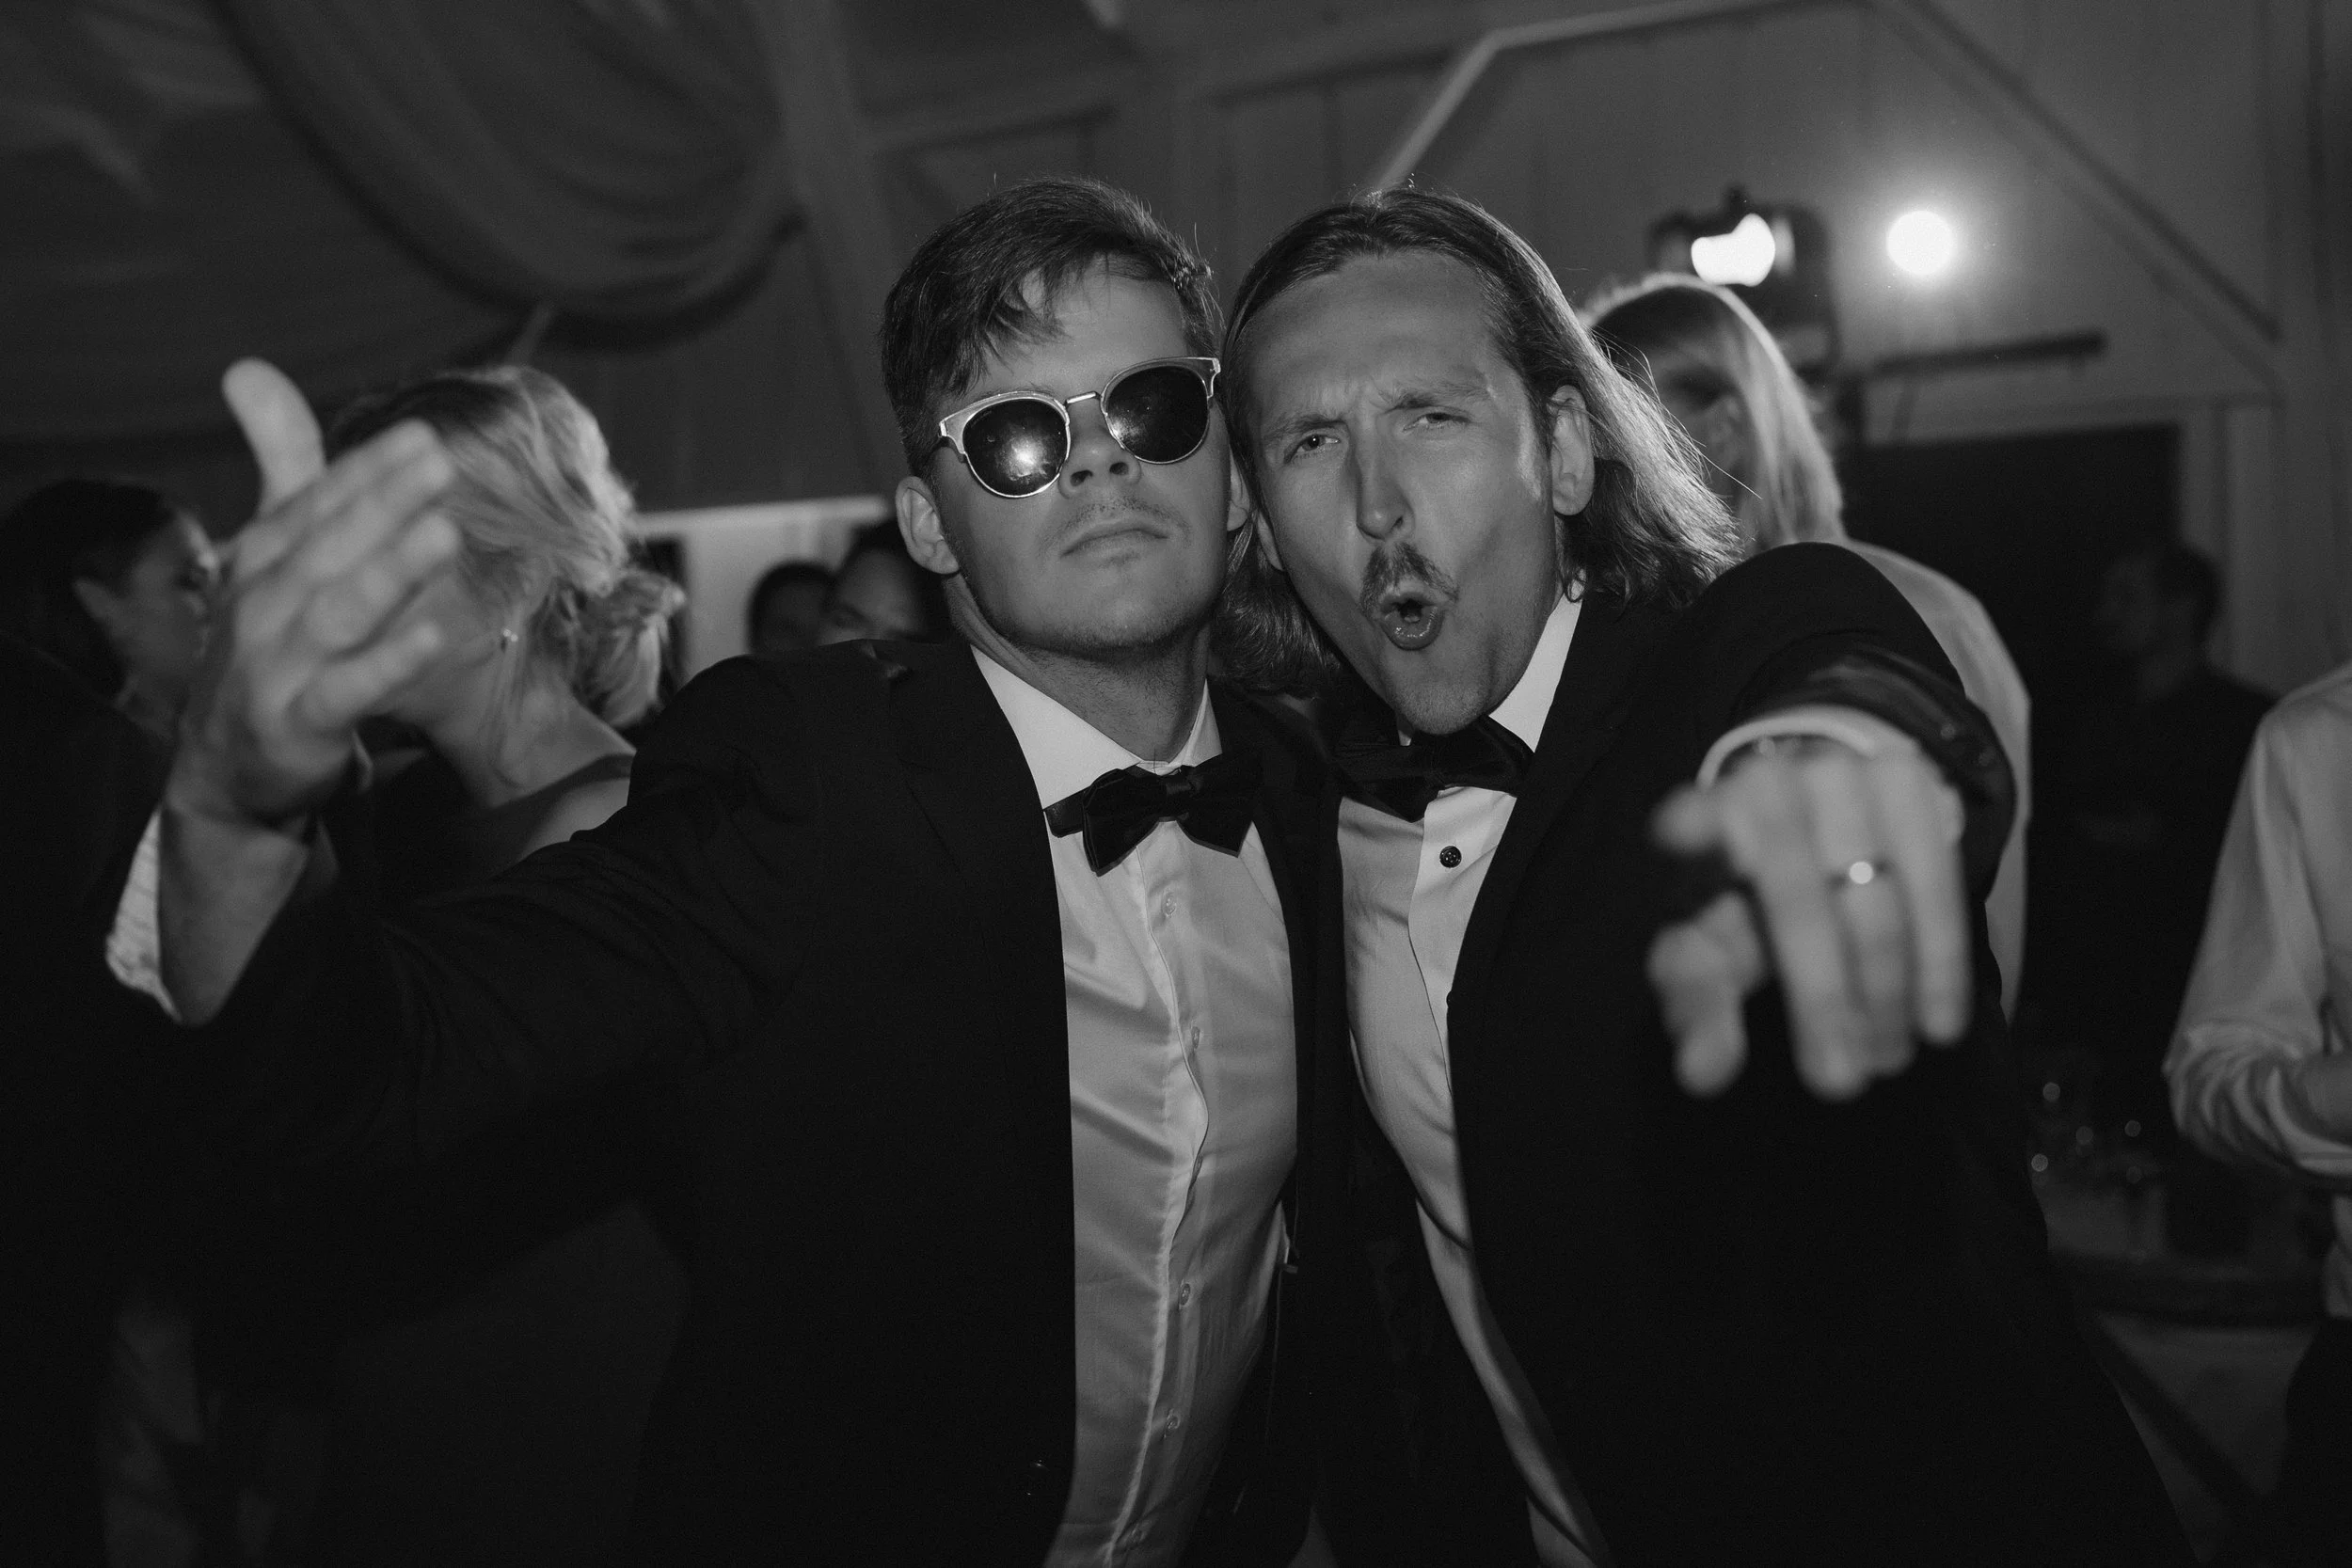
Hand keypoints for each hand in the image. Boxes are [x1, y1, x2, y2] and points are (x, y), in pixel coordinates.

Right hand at [171, 360, 460, 827]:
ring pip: (338, 611)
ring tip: (444, 534)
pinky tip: (435, 635)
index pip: (318, 502)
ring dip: (389, 571)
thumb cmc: (268, 642)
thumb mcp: (275, 551)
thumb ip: (283, 466)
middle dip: (383, 503)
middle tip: (440, 462)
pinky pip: (348, 690)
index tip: (420, 437)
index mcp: (265, 556)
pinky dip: (389, 661)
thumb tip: (249, 367)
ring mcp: (277, 665)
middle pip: (329, 546)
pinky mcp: (296, 723)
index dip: (368, 470)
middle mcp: (265, 604)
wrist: (226, 762)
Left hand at [1646, 746, 1972, 1099]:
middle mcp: (1767, 784)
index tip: (1682, 835)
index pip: (1690, 823)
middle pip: (1796, 895)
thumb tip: (1703, 1074)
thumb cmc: (1747, 905)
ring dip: (1883, 989)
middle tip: (1837, 1083)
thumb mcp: (1711, 953)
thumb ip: (1700, 1007)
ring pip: (1873, 893)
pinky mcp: (1904, 777)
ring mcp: (1840, 773)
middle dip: (1820, 998)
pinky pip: (1933, 876)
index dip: (1691, 827)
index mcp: (1701, 821)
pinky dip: (1937, 957)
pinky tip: (1938, 1020)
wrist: (1820, 824)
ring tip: (1885, 1060)